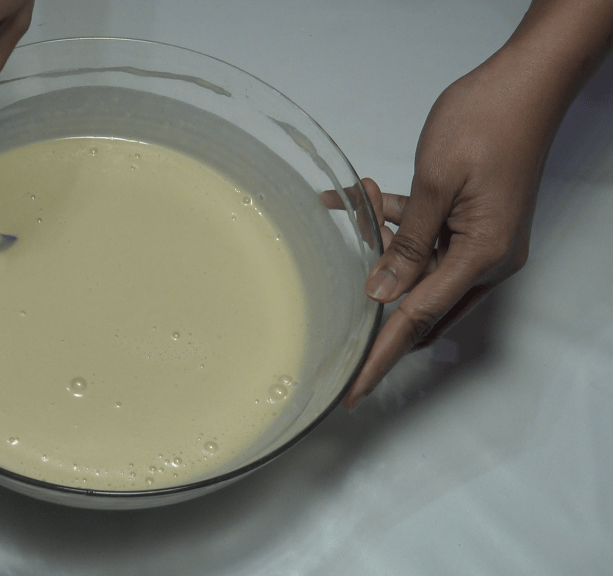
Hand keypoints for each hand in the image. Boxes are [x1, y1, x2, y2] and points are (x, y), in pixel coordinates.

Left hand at [342, 54, 554, 410]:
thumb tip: (382, 292)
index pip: (417, 320)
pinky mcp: (472, 220)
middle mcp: (485, 258)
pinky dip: (392, 222)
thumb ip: (406, 242)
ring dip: (380, 244)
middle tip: (336, 321)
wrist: (527, 81)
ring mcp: (481, 240)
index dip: (380, 357)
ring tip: (352, 206)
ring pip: (416, 263)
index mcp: (480, 256)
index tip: (354, 391)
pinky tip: (358, 198)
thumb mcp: (433, 185)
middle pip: (416, 300)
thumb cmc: (488, 122)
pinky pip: (424, 234)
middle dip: (375, 297)